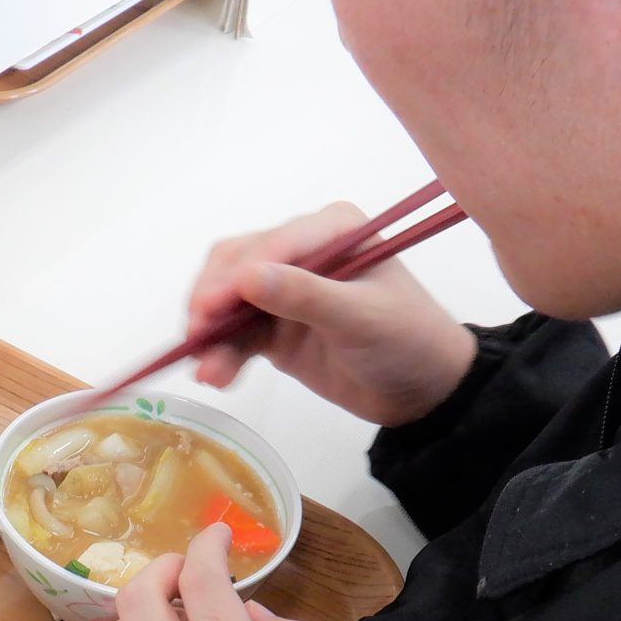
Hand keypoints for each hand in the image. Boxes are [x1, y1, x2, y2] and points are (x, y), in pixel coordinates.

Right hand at [188, 201, 478, 426]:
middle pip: (236, 265)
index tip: (209, 307)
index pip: (270, 243)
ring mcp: (284, 289)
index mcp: (332, 230)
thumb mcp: (361, 318)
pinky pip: (236, 335)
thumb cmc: (408, 342)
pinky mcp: (274, 326)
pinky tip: (216, 375)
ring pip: (229, 303)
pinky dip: (222, 353)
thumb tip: (247, 278)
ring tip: (208, 373)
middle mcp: (302, 251)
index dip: (234, 274)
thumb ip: (304, 297)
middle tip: (196, 338)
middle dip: (213, 303)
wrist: (424, 391)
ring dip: (213, 336)